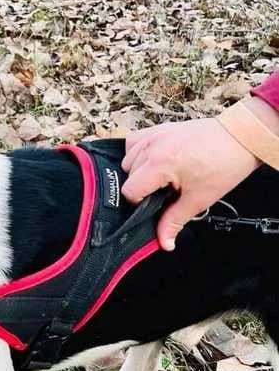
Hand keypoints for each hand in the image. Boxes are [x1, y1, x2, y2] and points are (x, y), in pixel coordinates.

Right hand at [122, 117, 259, 250]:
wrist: (242, 138)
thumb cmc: (224, 165)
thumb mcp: (198, 199)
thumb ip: (175, 221)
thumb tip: (164, 242)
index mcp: (160, 163)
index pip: (129, 189)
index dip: (140, 201)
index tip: (157, 201)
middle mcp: (153, 146)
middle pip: (127, 174)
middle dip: (142, 186)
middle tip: (165, 188)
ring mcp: (155, 134)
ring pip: (127, 158)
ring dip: (138, 169)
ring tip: (161, 174)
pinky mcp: (160, 128)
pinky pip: (134, 141)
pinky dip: (138, 152)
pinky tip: (153, 160)